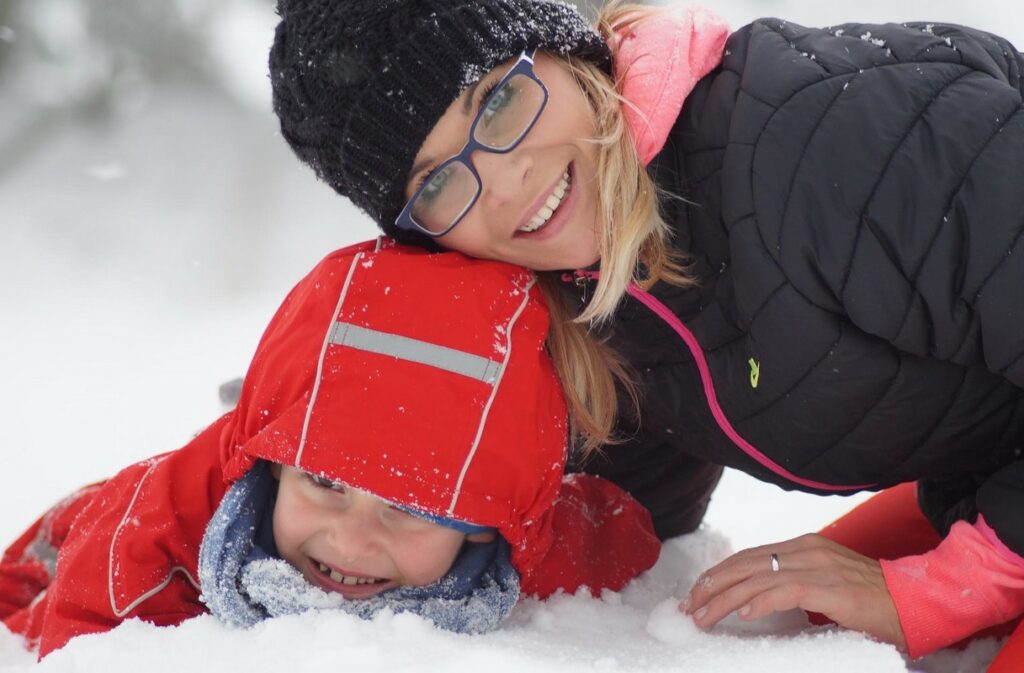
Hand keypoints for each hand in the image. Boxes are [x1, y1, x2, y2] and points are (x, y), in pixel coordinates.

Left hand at [682, 533, 906, 649]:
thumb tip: (759, 599)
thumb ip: (796, 583)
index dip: (719, 574)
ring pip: (758, 578)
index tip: (696, 593)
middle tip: (688, 607)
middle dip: (711, 585)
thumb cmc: (873, 599)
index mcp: (803, 546)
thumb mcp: (826, 584)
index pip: (748, 556)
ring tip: (703, 616)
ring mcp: (818, 566)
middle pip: (745, 564)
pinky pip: (787, 591)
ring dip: (725, 599)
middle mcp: (806, 550)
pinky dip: (761, 601)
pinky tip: (743, 614)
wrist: (916, 601)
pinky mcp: (830, 587)